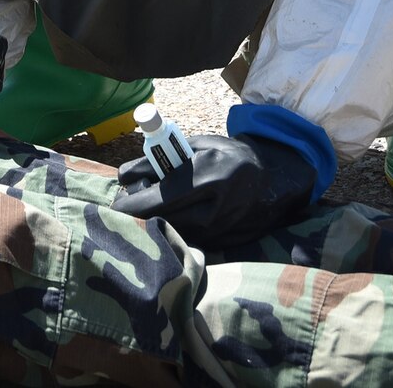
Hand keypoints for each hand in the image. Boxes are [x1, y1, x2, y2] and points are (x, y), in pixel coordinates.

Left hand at [113, 133, 317, 248]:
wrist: (273, 182)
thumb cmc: (227, 157)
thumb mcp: (196, 146)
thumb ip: (160, 160)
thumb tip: (124, 177)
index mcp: (204, 181)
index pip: (152, 201)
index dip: (127, 201)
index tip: (120, 195)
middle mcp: (211, 213)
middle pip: (154, 222)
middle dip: (136, 212)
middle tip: (132, 198)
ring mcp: (216, 234)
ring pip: (166, 234)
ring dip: (151, 221)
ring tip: (155, 202)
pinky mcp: (218, 246)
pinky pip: (183, 240)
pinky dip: (170, 229)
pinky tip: (173, 213)